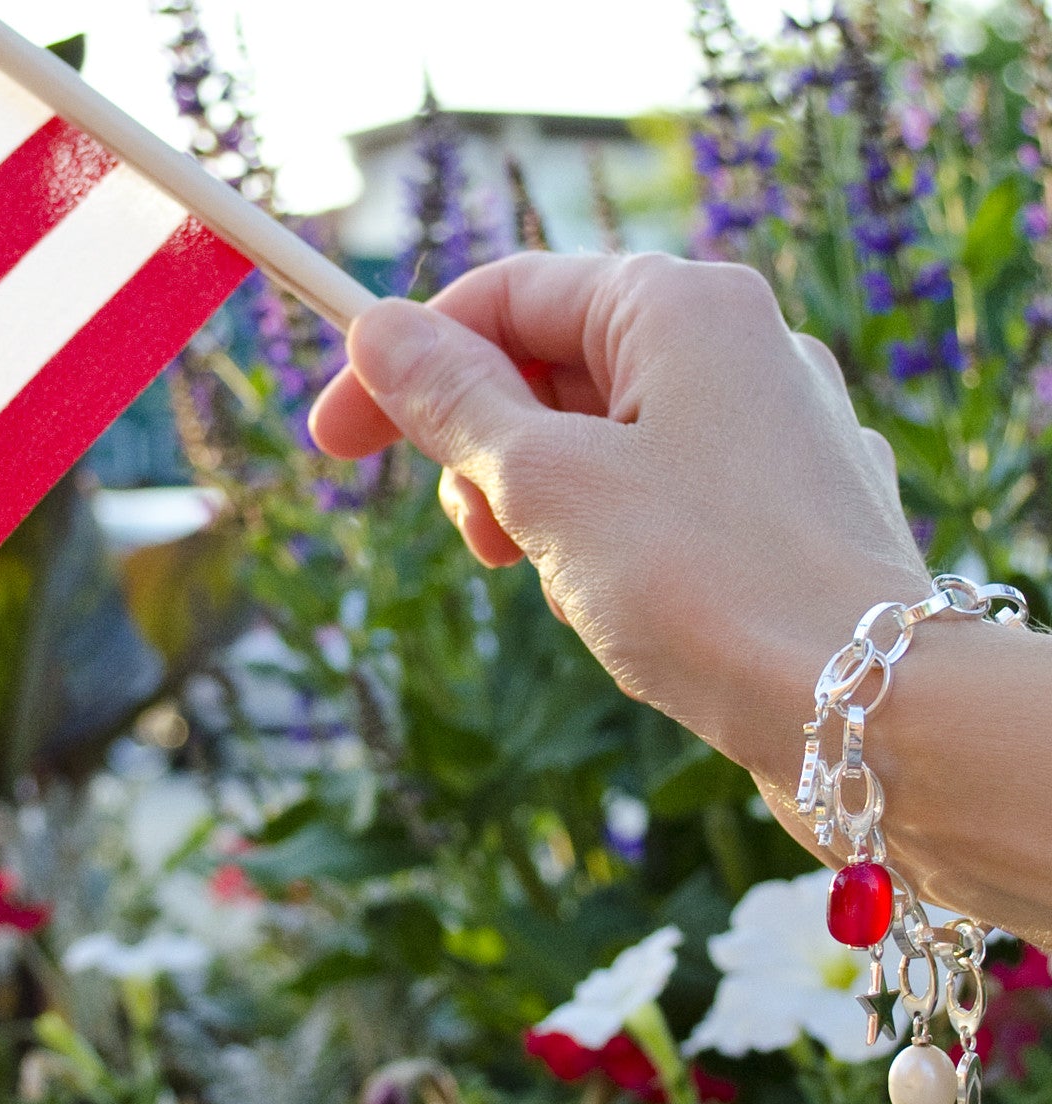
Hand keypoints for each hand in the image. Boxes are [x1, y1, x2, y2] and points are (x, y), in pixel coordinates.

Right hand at [307, 253, 930, 805]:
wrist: (865, 714)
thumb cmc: (704, 583)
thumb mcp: (545, 484)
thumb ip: (453, 403)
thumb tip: (377, 328)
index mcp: (681, 305)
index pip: (505, 295)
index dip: (406, 362)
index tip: (332, 439)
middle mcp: (736, 348)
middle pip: (549, 369)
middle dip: (486, 455)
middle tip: (481, 537)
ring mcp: (764, 432)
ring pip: (594, 446)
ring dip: (542, 512)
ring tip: (568, 585)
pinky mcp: (774, 512)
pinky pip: (648, 502)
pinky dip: (603, 545)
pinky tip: (623, 610)